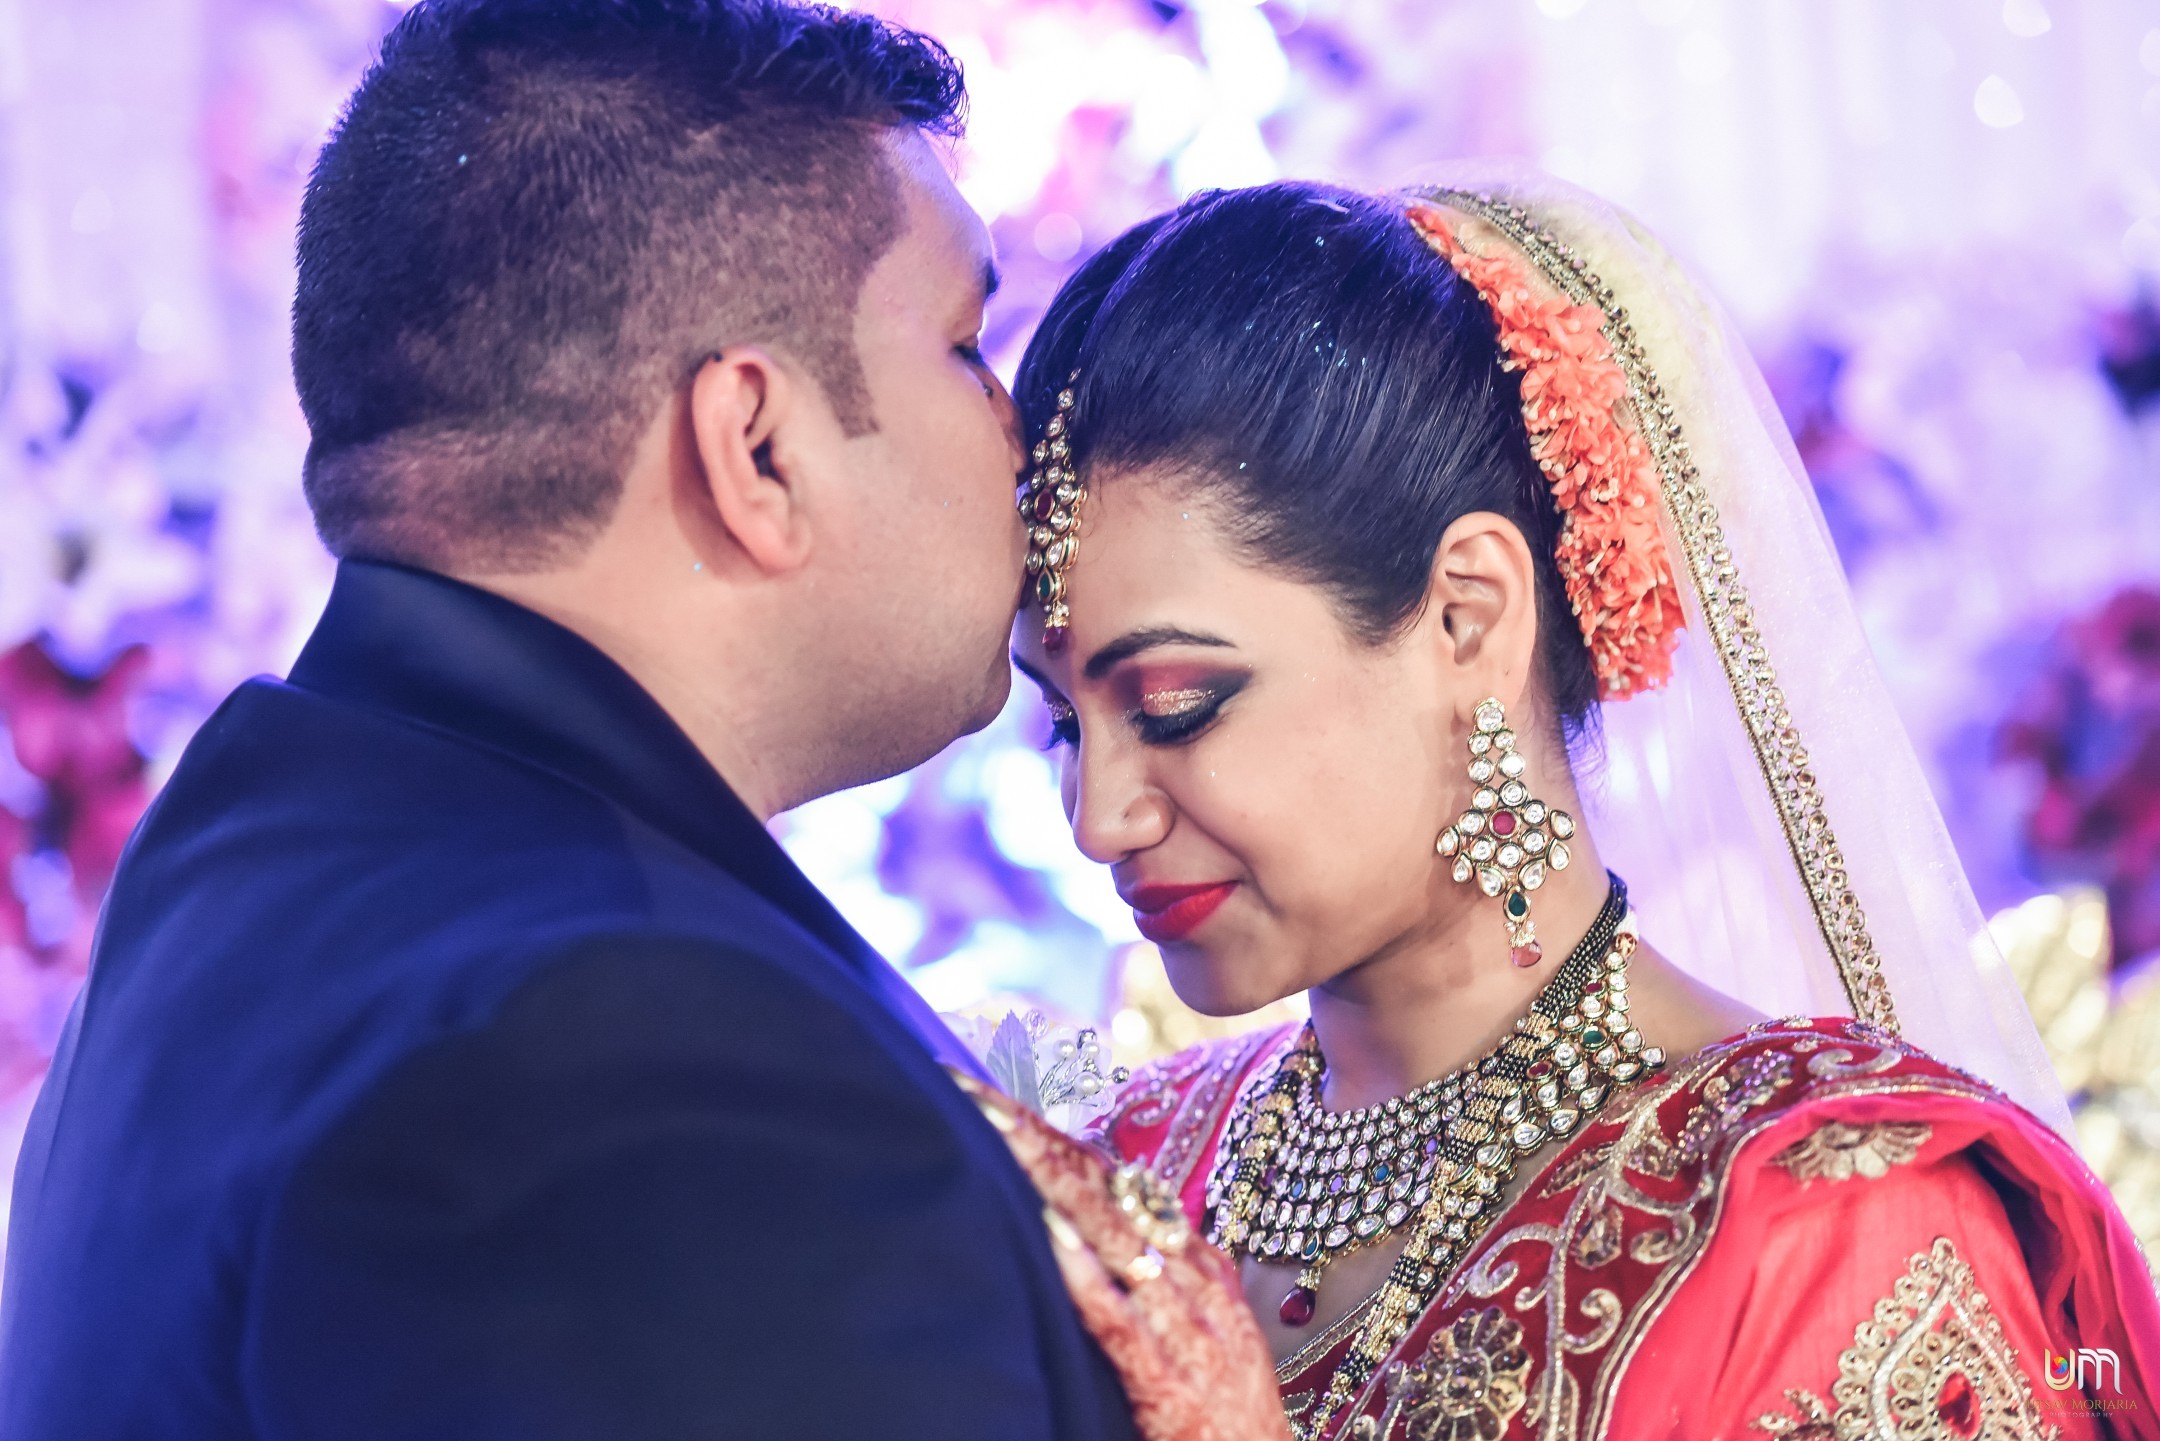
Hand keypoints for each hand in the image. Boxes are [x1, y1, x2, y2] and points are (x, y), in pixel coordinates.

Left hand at [958, 1076, 1291, 1440]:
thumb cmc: (1225, 1413)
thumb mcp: (1204, 1330)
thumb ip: (1165, 1276)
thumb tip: (1109, 1215)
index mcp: (1200, 1267)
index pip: (1120, 1185)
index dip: (1061, 1142)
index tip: (1004, 1106)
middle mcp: (1192, 1284)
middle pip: (1109, 1194)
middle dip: (1044, 1144)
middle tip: (986, 1100)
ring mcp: (1182, 1330)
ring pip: (1111, 1235)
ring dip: (1052, 1184)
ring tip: (1004, 1138)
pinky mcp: (1166, 1382)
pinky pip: (1118, 1315)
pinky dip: (1084, 1271)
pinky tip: (1050, 1232)